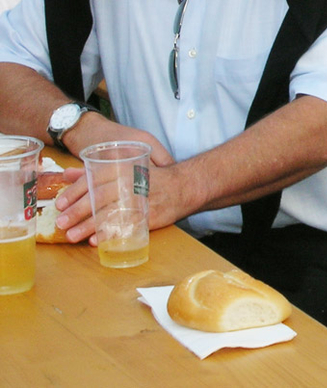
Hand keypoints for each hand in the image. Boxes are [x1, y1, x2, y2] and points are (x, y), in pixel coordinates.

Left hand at [54, 115, 178, 243]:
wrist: (185, 186)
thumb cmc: (150, 177)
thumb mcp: (124, 168)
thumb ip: (95, 171)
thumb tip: (68, 174)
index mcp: (124, 168)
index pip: (94, 179)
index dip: (74, 192)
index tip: (59, 204)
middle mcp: (132, 183)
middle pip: (100, 198)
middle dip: (77, 211)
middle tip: (61, 223)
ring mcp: (141, 199)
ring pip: (111, 213)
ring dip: (89, 226)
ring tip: (72, 236)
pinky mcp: (149, 215)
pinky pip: (126, 226)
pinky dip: (110, 234)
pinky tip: (96, 241)